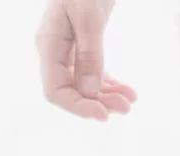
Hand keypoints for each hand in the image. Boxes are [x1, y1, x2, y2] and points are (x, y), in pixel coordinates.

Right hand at [36, 0, 136, 119]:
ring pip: (85, 86)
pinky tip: (128, 90)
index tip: (103, 114)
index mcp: (48, 44)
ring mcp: (67, 50)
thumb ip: (88, 56)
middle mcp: (54, 51)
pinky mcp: (82, 46)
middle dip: (99, 102)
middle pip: (72, 92)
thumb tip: (88, 93)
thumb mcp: (88, 17)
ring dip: (108, 96)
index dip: (78, 107)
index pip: (55, 90)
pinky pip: (94, 74)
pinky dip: (110, 84)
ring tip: (131, 100)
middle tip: (126, 107)